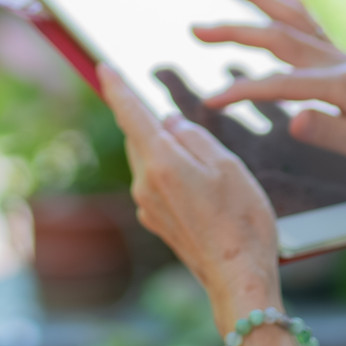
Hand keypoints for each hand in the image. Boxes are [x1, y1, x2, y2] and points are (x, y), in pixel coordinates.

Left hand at [97, 64, 281, 331]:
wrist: (237, 277)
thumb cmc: (241, 220)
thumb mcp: (227, 166)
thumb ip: (194, 137)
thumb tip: (168, 123)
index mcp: (162, 163)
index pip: (131, 115)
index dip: (117, 88)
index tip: (103, 68)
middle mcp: (145, 184)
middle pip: (139, 138)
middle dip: (151, 123)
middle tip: (175, 117)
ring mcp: (147, 206)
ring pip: (149, 161)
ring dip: (165, 151)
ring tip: (205, 162)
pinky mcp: (156, 222)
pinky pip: (156, 184)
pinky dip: (171, 174)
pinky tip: (201, 187)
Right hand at [194, 0, 345, 187]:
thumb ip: (329, 133)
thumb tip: (294, 120)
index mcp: (342, 84)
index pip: (280, 84)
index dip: (242, 91)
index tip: (210, 100)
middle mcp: (340, 62)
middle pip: (279, 37)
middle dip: (235, 30)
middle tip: (196, 28)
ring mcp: (344, 58)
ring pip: (293, 21)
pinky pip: (315, 25)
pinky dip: (296, 3)